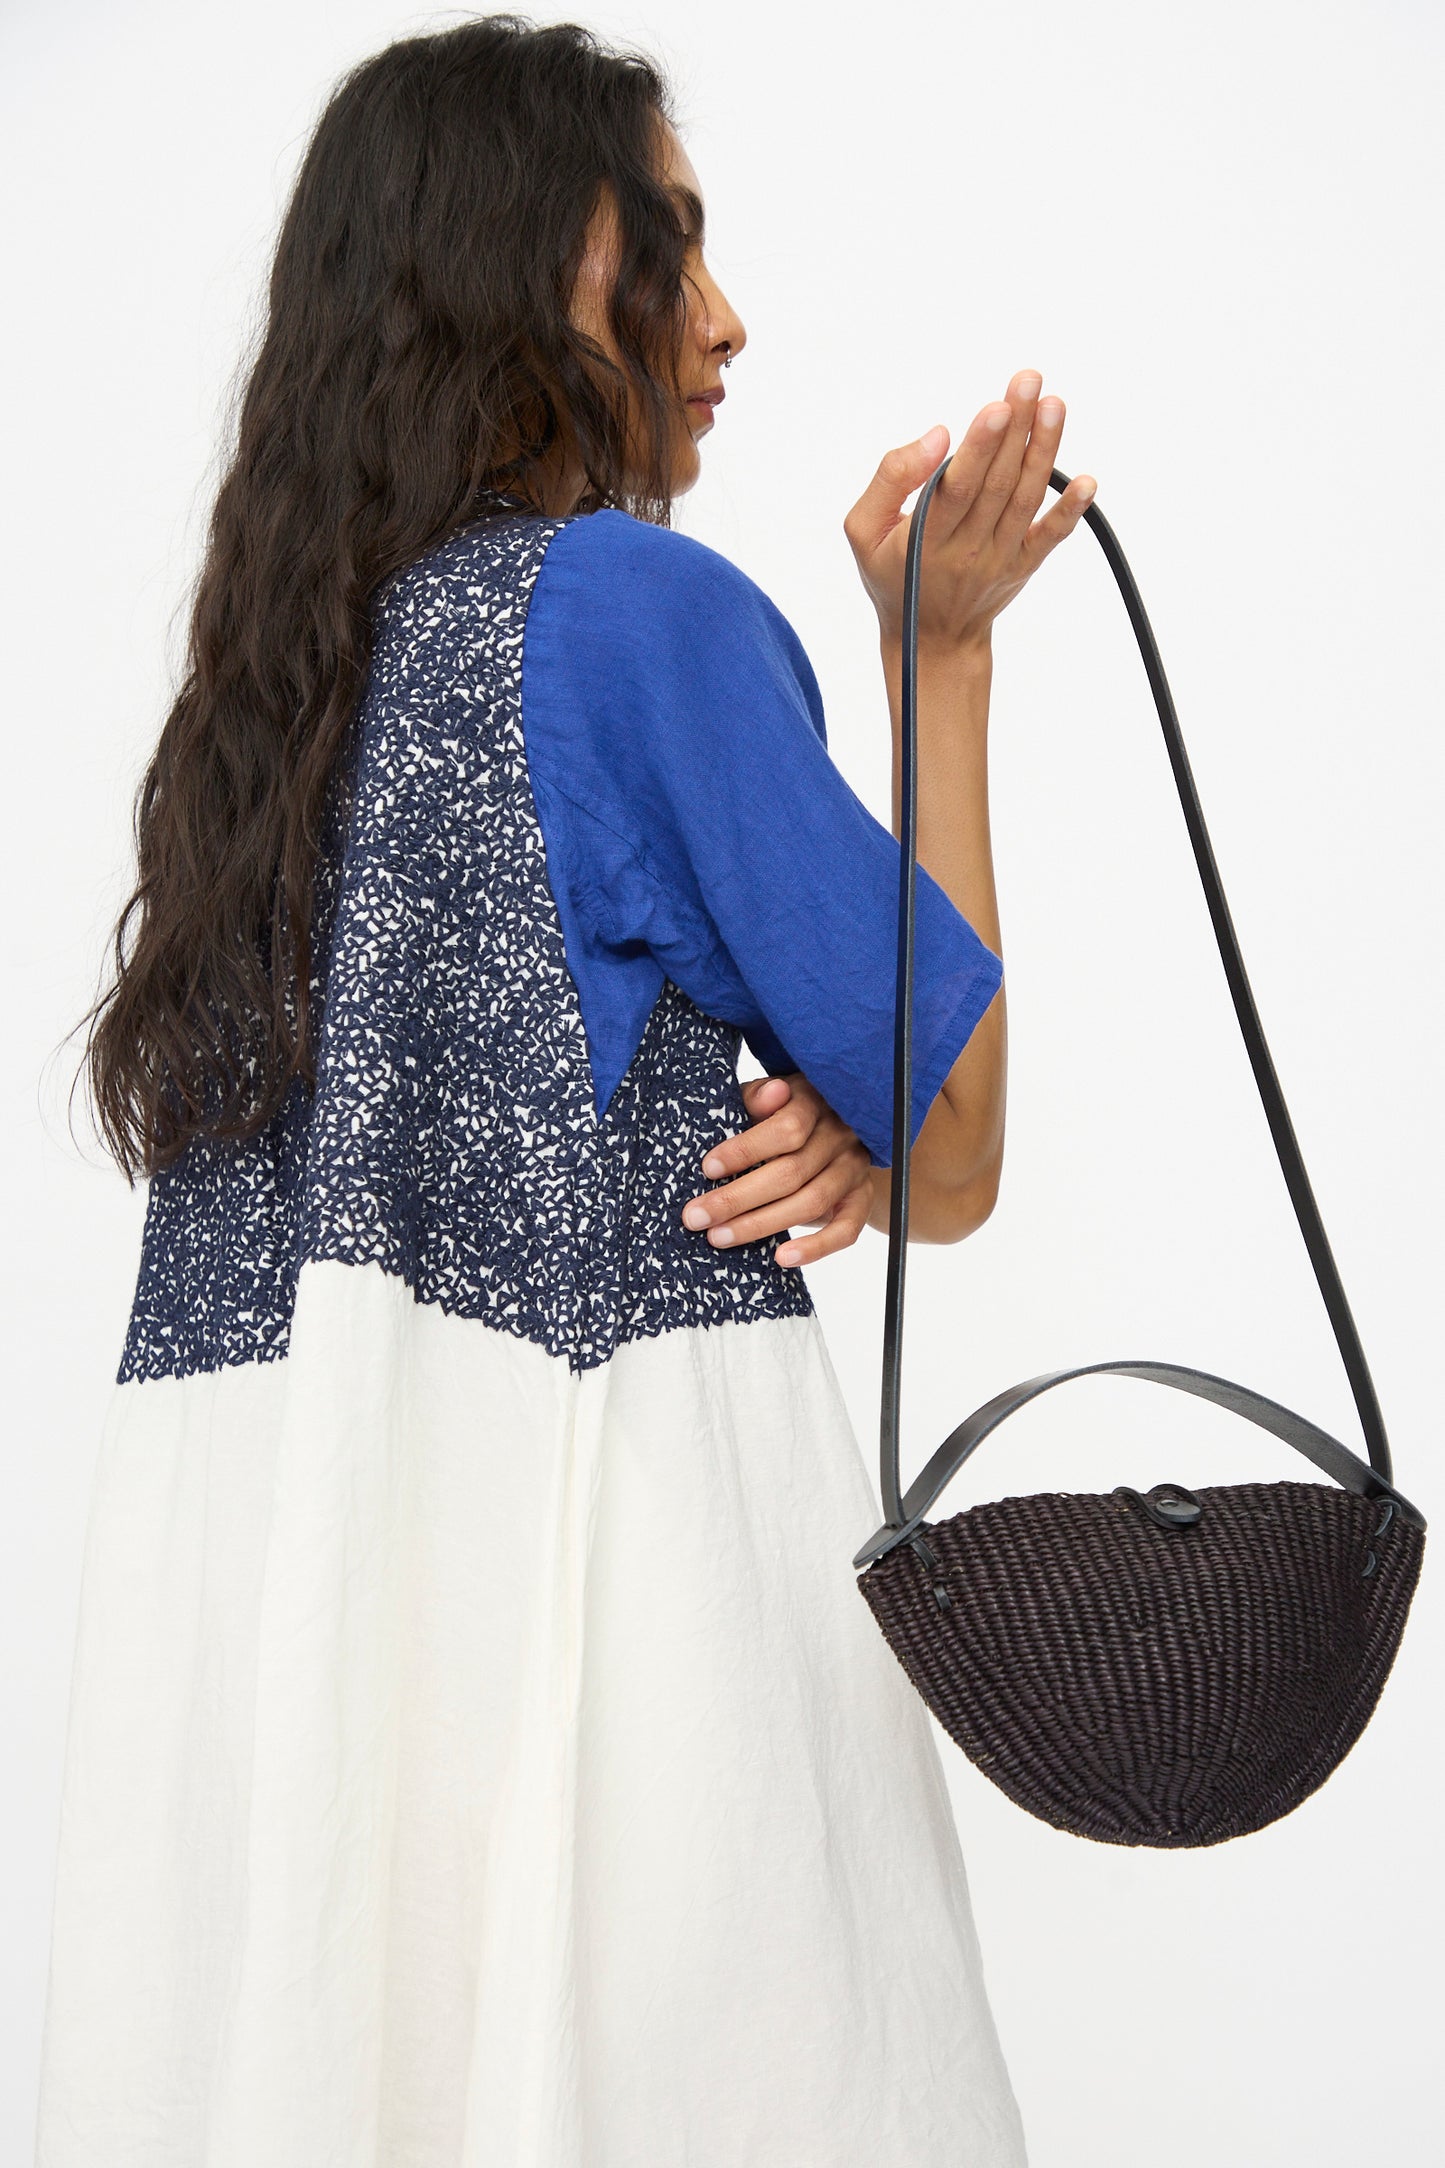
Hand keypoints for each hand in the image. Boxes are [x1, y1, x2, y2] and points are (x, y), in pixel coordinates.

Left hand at [680, 1073, 873, 1268]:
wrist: (831, 1137)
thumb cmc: (779, 1116)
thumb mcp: (764, 1101)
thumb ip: (758, 1097)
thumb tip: (771, 1094)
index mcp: (814, 1102)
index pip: (787, 1128)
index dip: (746, 1150)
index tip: (708, 1169)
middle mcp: (840, 1134)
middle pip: (792, 1172)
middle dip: (738, 1198)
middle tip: (696, 1217)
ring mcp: (854, 1168)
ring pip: (811, 1203)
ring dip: (761, 1225)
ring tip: (719, 1237)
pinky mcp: (860, 1199)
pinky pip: (845, 1230)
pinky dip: (815, 1248)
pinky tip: (781, 1258)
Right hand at [843, 368, 1096, 648]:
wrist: (930, 641)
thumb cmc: (894, 576)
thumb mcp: (864, 532)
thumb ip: (890, 479)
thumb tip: (938, 436)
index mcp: (926, 539)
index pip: (957, 488)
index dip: (980, 447)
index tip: (997, 407)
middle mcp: (968, 550)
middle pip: (997, 483)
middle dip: (1016, 429)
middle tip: (1029, 381)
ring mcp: (1000, 559)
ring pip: (1024, 499)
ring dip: (1043, 451)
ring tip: (1054, 404)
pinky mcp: (1023, 565)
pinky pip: (1050, 537)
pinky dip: (1071, 511)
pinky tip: (1088, 482)